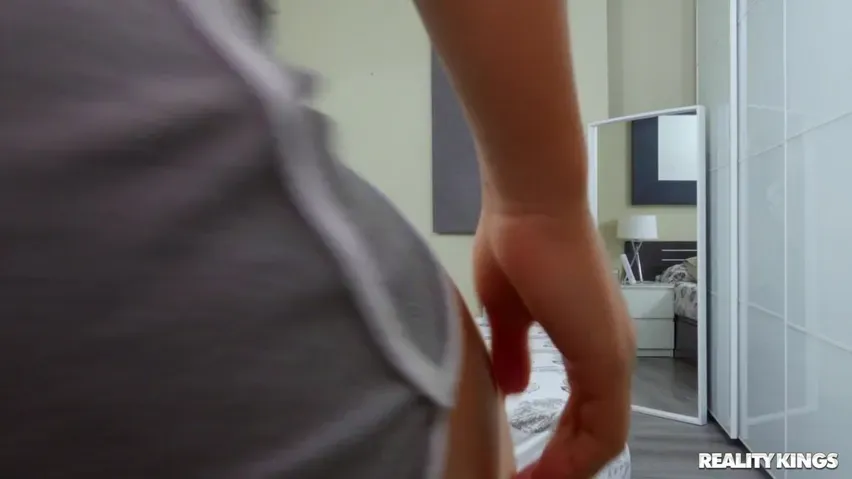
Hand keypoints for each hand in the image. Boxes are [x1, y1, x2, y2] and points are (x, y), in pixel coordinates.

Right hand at [474, 208, 633, 478]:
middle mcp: (610, 352)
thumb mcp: (507, 311)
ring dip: (569, 469)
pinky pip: (602, 428)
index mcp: (588, 341)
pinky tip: (545, 475)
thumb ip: (513, 351)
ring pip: (604, 437)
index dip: (560, 450)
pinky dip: (576, 459)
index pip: (586, 416)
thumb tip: (512, 386)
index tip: (524, 471)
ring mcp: (612, 354)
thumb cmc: (517, 242)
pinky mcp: (605, 354)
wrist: (529, 202)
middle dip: (564, 468)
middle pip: (598, 434)